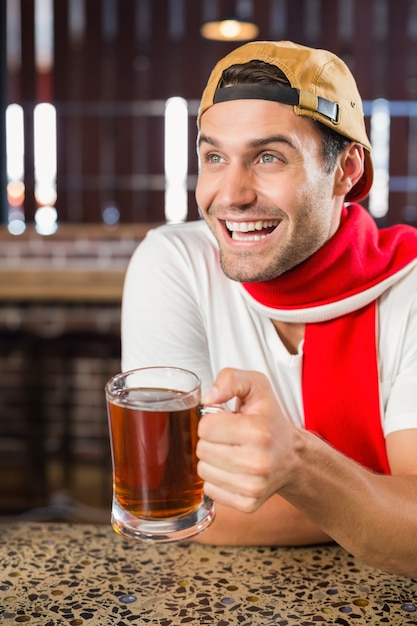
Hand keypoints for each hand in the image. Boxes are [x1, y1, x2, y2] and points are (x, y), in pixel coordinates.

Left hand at [197, 367, 296, 512]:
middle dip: (211, 440)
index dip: (211, 421)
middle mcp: (258, 462)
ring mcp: (254, 486)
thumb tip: (208, 398)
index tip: (226, 420)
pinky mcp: (248, 504)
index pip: (205, 427)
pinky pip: (210, 490)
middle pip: (202, 450)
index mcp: (258, 431)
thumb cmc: (269, 419)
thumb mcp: (256, 385)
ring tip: (231, 452)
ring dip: (212, 460)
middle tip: (229, 437)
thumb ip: (230, 379)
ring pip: (203, 471)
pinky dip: (217, 479)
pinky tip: (233, 470)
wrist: (292, 455)